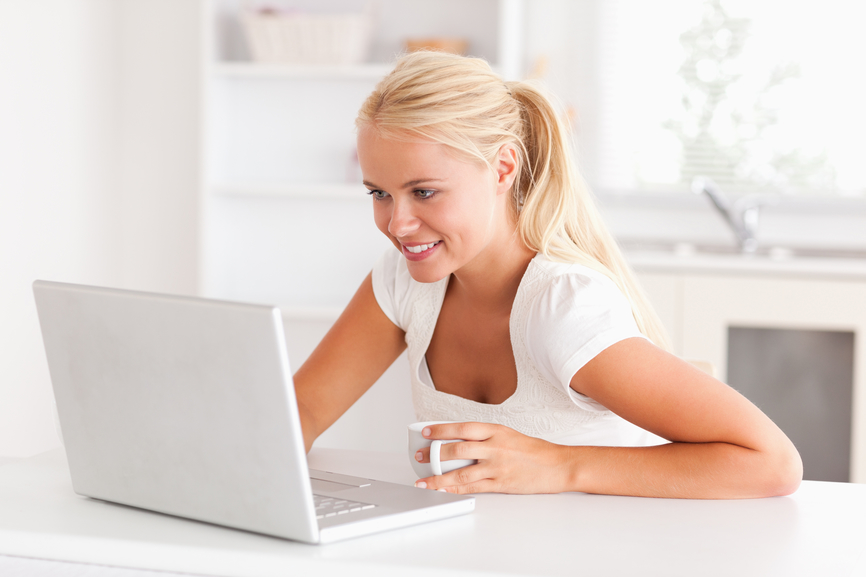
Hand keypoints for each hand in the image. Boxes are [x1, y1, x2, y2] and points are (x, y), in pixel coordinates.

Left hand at [413, 422, 570, 493]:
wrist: (558, 465)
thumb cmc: (534, 450)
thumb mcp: (508, 434)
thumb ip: (485, 437)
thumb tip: (457, 440)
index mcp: (496, 431)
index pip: (463, 428)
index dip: (441, 429)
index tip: (426, 431)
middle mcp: (495, 447)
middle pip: (458, 450)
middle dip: (434, 453)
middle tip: (419, 455)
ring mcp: (498, 467)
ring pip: (461, 472)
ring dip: (439, 476)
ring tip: (424, 479)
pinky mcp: (501, 484)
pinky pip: (472, 487)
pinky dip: (455, 489)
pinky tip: (443, 490)